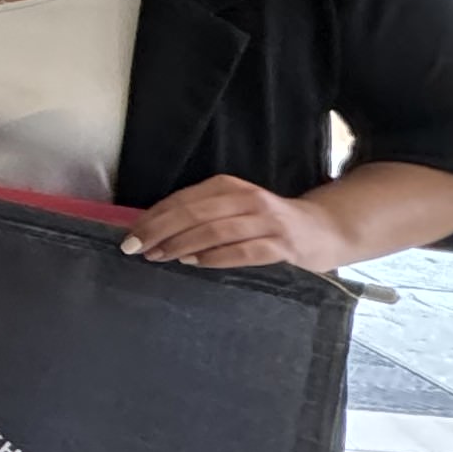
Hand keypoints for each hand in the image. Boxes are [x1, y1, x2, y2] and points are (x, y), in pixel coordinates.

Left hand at [126, 175, 352, 272]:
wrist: (323, 230)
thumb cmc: (265, 223)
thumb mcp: (232, 209)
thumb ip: (200, 215)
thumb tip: (151, 230)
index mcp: (229, 186)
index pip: (182, 200)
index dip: (153, 217)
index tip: (129, 235)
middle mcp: (247, 199)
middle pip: (194, 213)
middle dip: (159, 231)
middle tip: (135, 249)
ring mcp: (267, 222)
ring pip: (215, 231)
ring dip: (182, 245)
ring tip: (159, 257)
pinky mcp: (283, 245)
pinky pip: (243, 252)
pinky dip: (215, 257)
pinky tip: (195, 264)